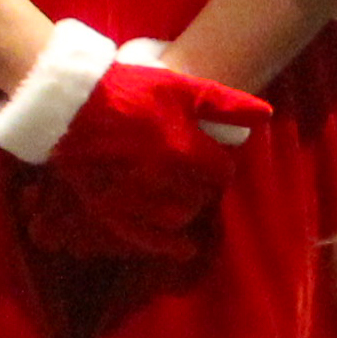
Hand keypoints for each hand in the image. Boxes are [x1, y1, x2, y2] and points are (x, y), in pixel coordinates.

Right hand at [18, 35, 272, 257]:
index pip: (221, 171)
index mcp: (186, 149)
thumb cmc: (129, 89)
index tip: (213, 156)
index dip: (220, 163)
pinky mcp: (111, 208)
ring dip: (189, 209)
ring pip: (179, 216)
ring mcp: (136, 197)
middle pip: (202, 195)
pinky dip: (168, 245)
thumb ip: (225, 104)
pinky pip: (146, 236)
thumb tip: (265, 116)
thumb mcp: (180, 88)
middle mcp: (165, 179)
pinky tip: (184, 250)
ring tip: (186, 196)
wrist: (70, 101)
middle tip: (198, 174)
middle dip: (205, 186)